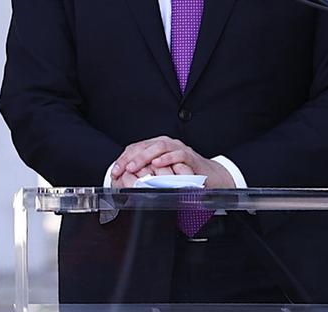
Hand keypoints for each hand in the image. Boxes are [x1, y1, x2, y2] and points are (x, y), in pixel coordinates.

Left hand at [109, 136, 232, 188]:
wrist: (212, 177)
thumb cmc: (186, 176)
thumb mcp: (162, 174)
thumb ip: (147, 174)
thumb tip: (124, 182)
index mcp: (157, 146)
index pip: (136, 148)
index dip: (123, 159)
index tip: (114, 173)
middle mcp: (167, 144)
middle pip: (144, 146)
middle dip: (130, 158)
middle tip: (121, 170)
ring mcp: (179, 149)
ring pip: (159, 147)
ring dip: (144, 157)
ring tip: (134, 167)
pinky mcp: (191, 157)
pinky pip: (179, 154)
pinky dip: (167, 158)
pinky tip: (157, 164)